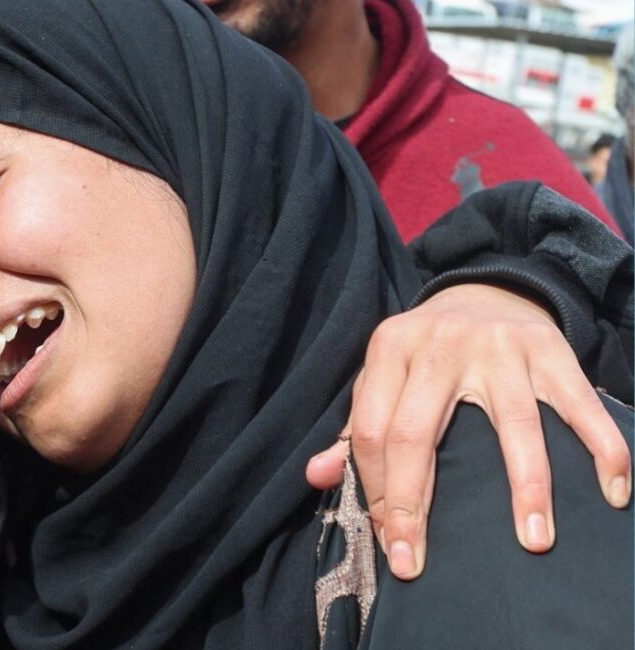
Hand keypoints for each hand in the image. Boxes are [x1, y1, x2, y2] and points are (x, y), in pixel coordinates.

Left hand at [305, 283, 630, 580]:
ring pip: (514, 425)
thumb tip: (318, 476)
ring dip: (526, 488)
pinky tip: (612, 490)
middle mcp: (440, 345)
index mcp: (390, 349)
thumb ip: (353, 428)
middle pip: (417, 433)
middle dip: (415, 505)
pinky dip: (603, 447)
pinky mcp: (551, 350)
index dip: (376, 490)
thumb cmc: (425, 352)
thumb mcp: (382, 375)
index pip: (370, 431)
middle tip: (416, 561)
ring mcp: (500, 347)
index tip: (391, 540)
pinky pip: (580, 405)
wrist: (485, 289)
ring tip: (533, 539)